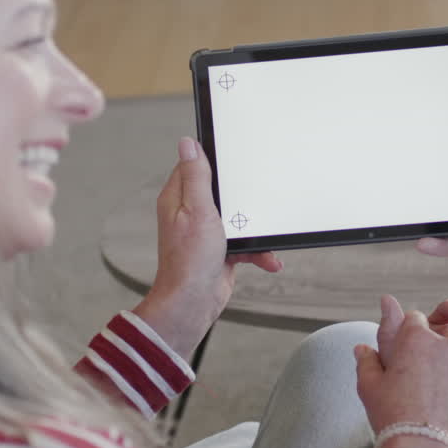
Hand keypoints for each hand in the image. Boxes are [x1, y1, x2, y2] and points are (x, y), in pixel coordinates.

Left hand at [133, 137, 281, 358]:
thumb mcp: (197, 210)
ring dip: (255, 229)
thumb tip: (187, 143)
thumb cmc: (189, 260)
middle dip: (243, 196)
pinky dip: (257, 251)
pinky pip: (245, 242)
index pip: (194, 166)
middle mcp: (190, 213)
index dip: (214, 159)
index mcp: (178, 198)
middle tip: (256, 195)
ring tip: (264, 237)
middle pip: (221, 191)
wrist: (193, 303)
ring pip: (238, 218)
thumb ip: (196, 176)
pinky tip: (268, 259)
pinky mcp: (220, 250)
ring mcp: (206, 232)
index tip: (235, 155)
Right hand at [355, 312, 447, 447]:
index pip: (414, 319)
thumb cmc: (393, 416)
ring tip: (440, 383)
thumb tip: (361, 348)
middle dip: (433, 343)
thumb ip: (367, 361)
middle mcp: (444, 342)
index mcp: (414, 337)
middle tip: (423, 367)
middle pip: (441, 331)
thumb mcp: (370, 386)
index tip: (405, 349)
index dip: (408, 332)